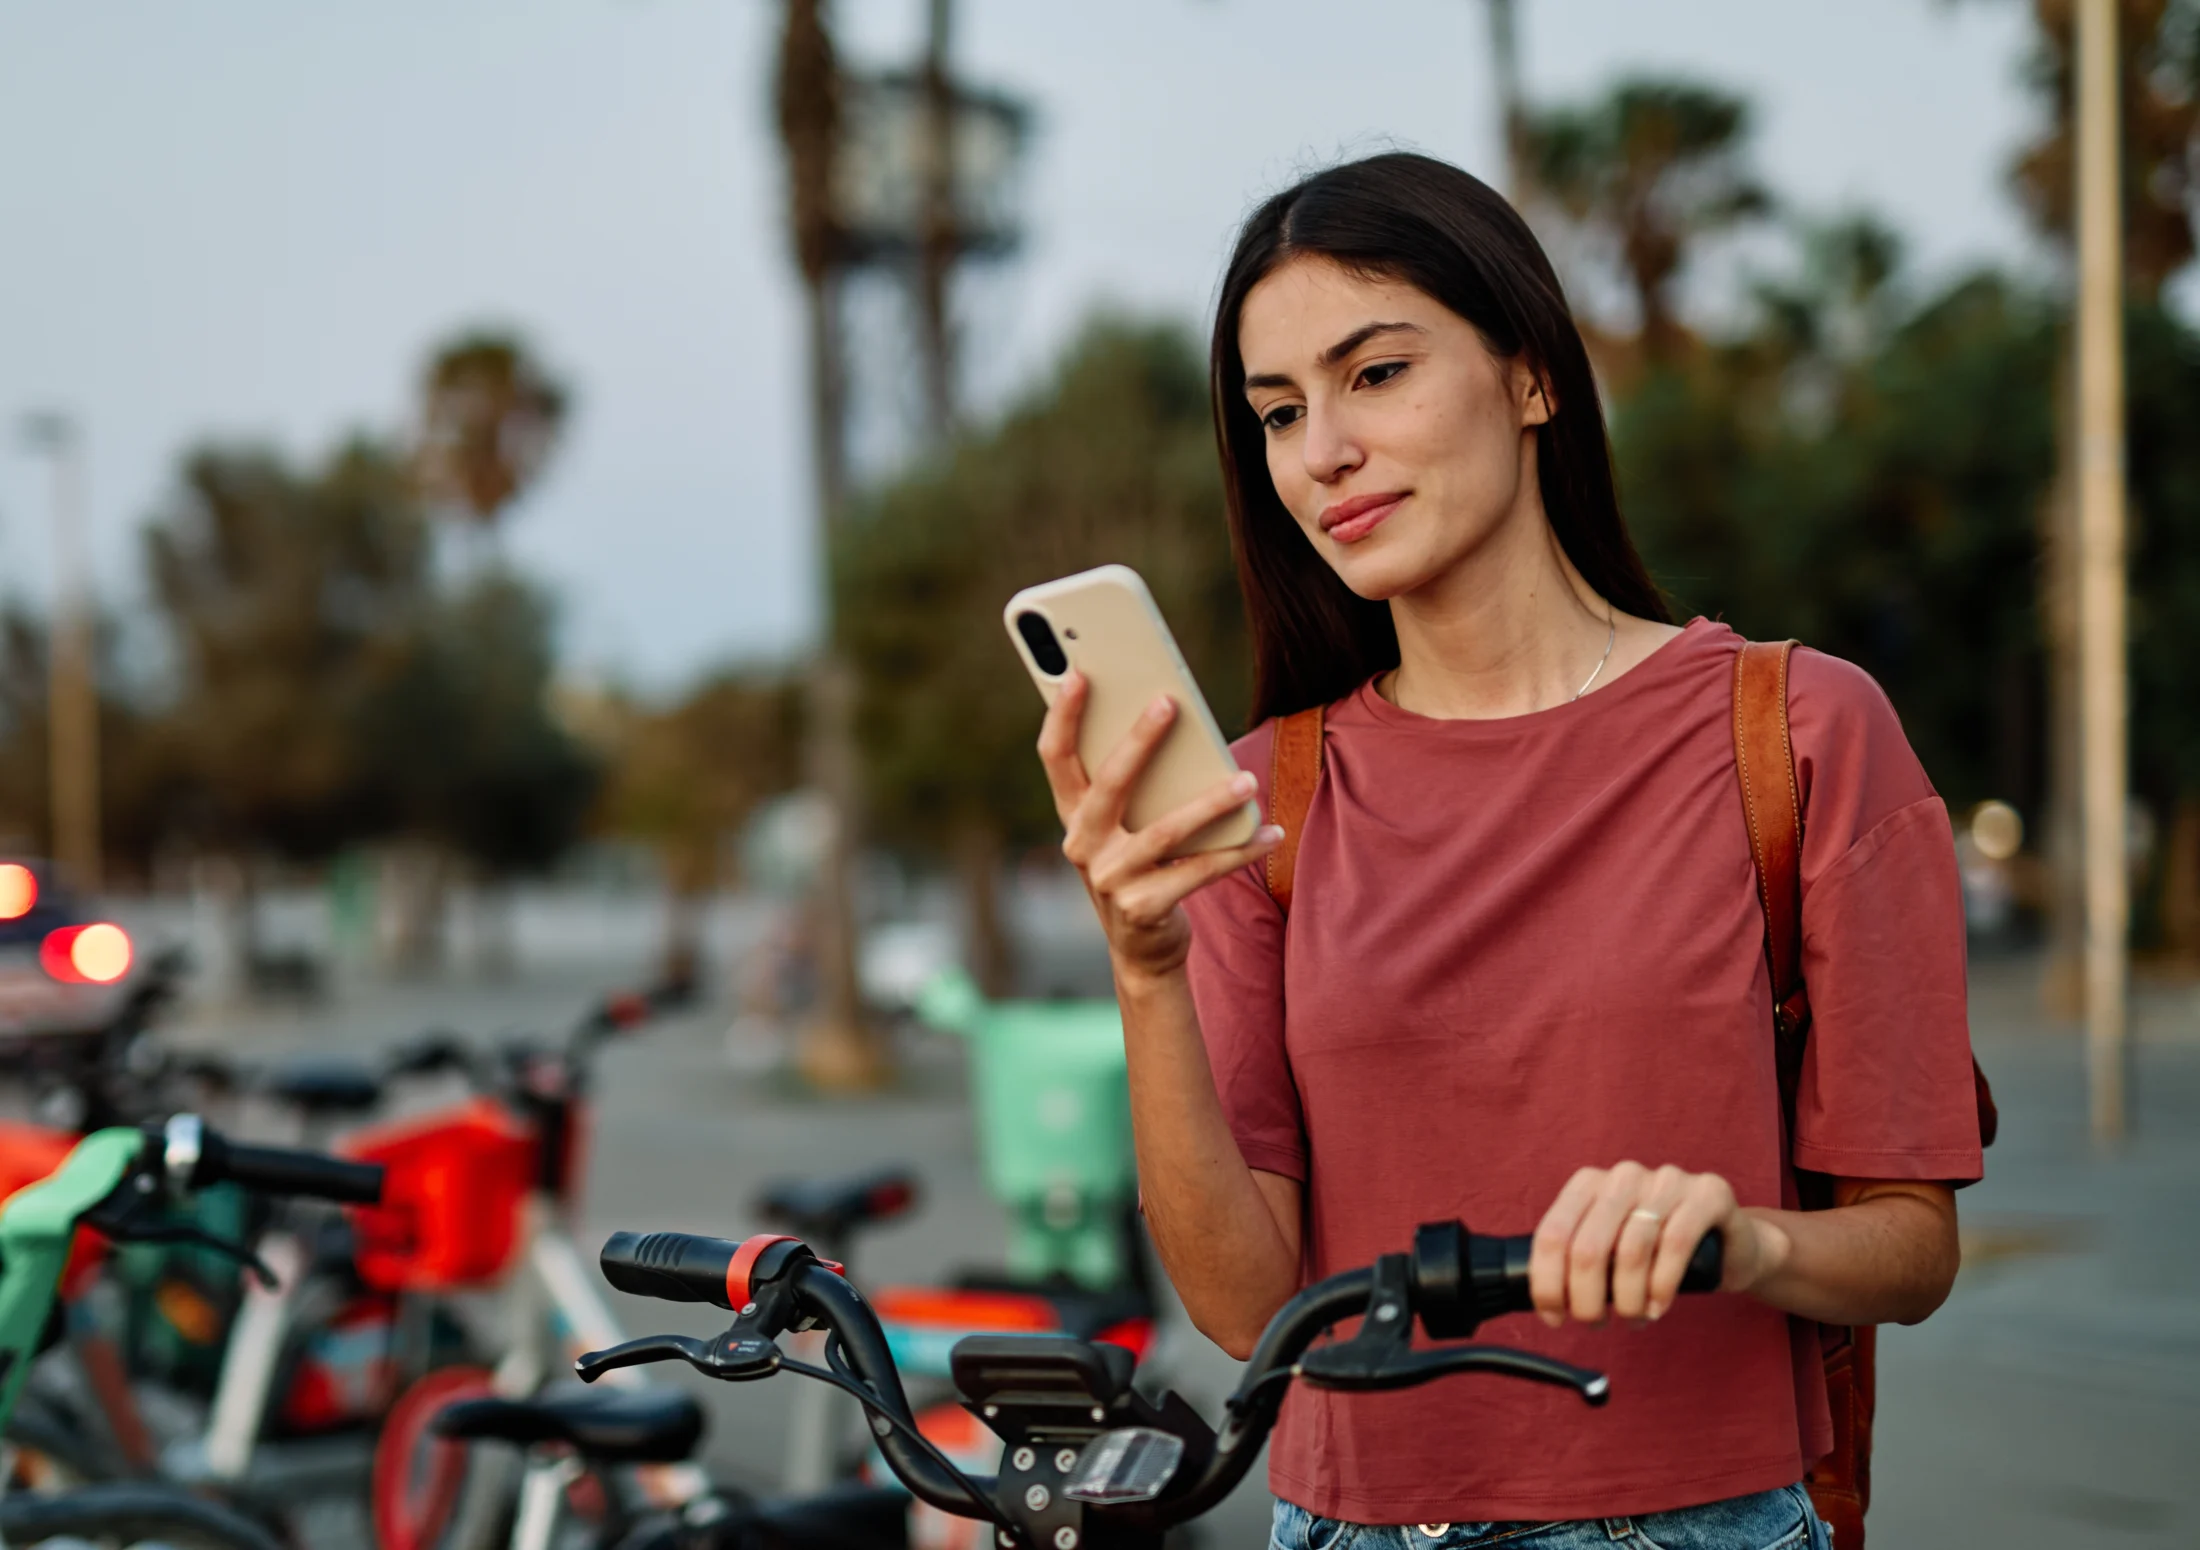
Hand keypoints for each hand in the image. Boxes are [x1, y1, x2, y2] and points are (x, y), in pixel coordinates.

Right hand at [1038, 671, 1283, 984]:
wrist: (1143, 950)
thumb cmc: (1140, 868)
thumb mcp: (1123, 828)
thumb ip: (1133, 785)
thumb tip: (1169, 720)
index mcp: (1073, 816)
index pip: (1056, 758)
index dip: (1063, 716)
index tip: (1079, 673)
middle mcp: (1082, 845)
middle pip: (1109, 783)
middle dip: (1138, 740)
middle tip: (1169, 703)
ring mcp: (1110, 879)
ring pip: (1165, 831)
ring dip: (1210, 803)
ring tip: (1249, 781)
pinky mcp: (1143, 908)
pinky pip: (1199, 872)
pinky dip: (1238, 851)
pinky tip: (1269, 832)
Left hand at [1528, 1161, 1787, 1325]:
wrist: (1728, 1244)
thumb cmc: (1657, 1253)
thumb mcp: (1610, 1252)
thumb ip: (1577, 1264)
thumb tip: (1542, 1305)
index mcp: (1588, 1183)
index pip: (1552, 1234)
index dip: (1547, 1283)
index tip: (1554, 1318)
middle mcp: (1624, 1175)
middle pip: (1588, 1246)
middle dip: (1586, 1299)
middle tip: (1596, 1323)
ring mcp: (1667, 1180)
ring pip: (1631, 1250)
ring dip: (1627, 1299)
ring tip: (1632, 1319)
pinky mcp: (1708, 1193)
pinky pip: (1675, 1243)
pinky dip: (1661, 1285)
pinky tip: (1658, 1306)